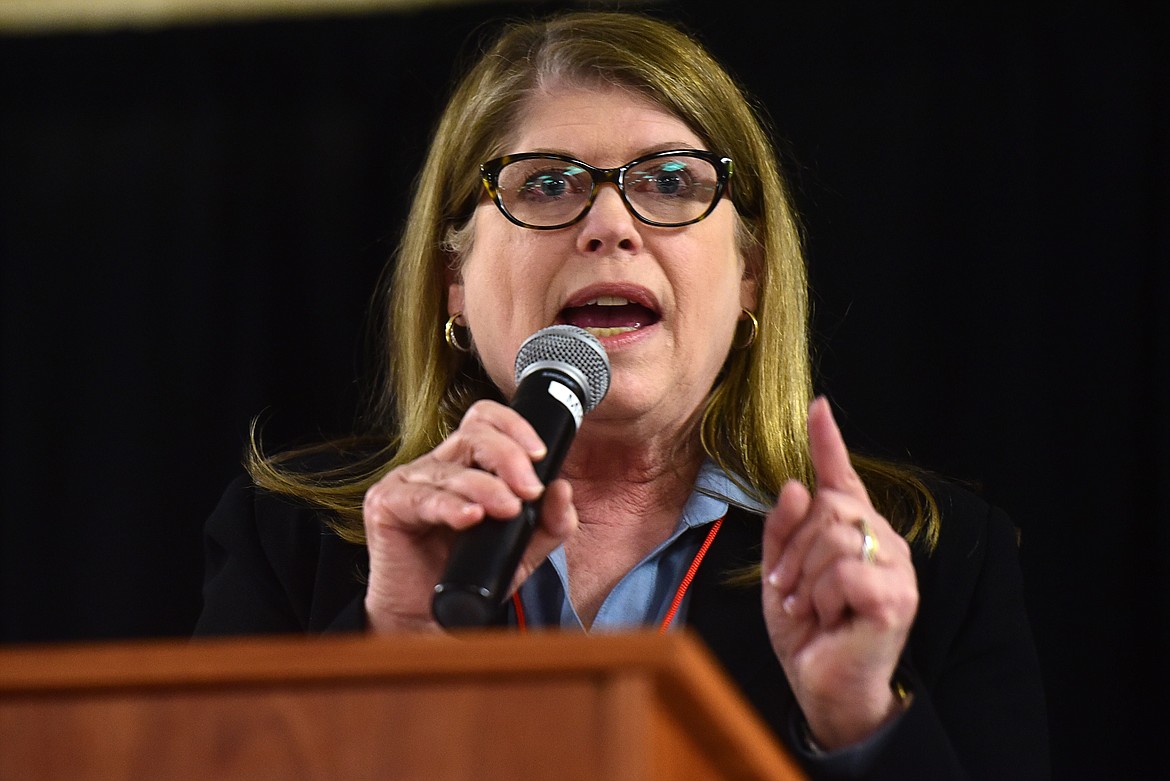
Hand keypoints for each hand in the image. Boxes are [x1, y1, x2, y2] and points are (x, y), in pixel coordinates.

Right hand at [362, 400, 577, 631]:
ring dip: (486, 488)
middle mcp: (436, 466)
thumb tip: (562, 490)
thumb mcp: (525, 549)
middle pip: (473, 434)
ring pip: (452, 469)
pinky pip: (421, 498)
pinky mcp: (385, 506)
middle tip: (529, 489)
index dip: (515, 427)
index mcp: (465, 464)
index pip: (487, 421)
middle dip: (508, 457)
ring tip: (508, 511)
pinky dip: (450, 506)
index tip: (541, 455)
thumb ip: (550, 522)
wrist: (431, 620)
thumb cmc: (473, 576)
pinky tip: (470, 518)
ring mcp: (408, 483)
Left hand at [761, 397, 917, 748]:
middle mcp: (884, 542)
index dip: (828, 442)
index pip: (841, 479)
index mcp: (856, 532)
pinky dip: (822, 597)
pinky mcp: (896, 598)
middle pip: (828, 507)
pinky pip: (844, 572)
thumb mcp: (781, 575)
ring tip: (809, 609)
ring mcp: (896, 569)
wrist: (823, 687)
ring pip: (834, 537)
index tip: (816, 407)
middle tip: (787, 590)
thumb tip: (795, 485)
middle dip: (794, 549)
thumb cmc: (807, 632)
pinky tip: (828, 619)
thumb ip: (784, 531)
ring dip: (805, 579)